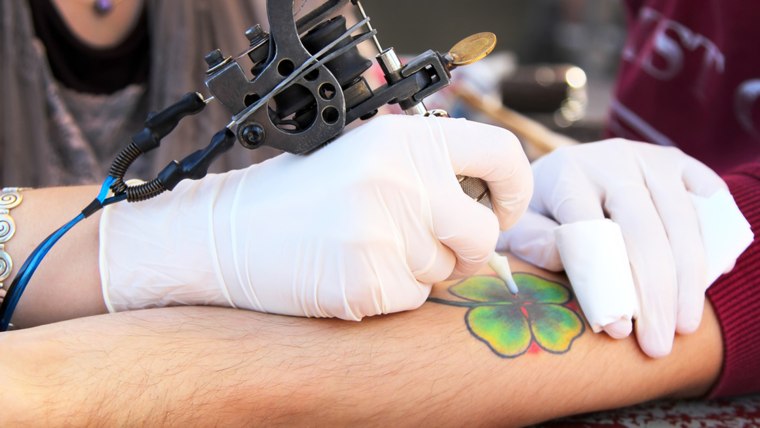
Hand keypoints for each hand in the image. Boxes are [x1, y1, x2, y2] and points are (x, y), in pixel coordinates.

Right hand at [100, 115, 531, 319]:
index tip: (500, 211)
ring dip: (417, 272)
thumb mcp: (365, 157)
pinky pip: (412, 301)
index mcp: (403, 139)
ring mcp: (383, 231)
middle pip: (480, 233)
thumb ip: (426, 171)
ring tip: (364, 249)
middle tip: (425, 248)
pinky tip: (349, 273)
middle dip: (462, 250)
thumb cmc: (300, 197)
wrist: (227, 236)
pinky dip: (389, 296)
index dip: (514, 191)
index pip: (501, 156)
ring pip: (445, 272)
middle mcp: (400, 180)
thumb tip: (490, 202)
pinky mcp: (367, 281)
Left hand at [498, 139, 744, 356]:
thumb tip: (566, 260)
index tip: (619, 330)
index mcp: (566, 174)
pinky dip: (714, 235)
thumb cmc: (536, 210)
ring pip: (681, 220)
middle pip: (644, 230)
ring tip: (685, 325)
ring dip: (689, 278)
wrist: (555, 172)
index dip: (607, 284)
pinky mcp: (675, 160)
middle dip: (656, 294)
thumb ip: (533, 242)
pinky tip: (710, 275)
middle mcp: (610, 160)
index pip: (592, 232)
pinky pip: (708, 195)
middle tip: (659, 344)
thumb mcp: (518, 227)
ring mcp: (647, 157)